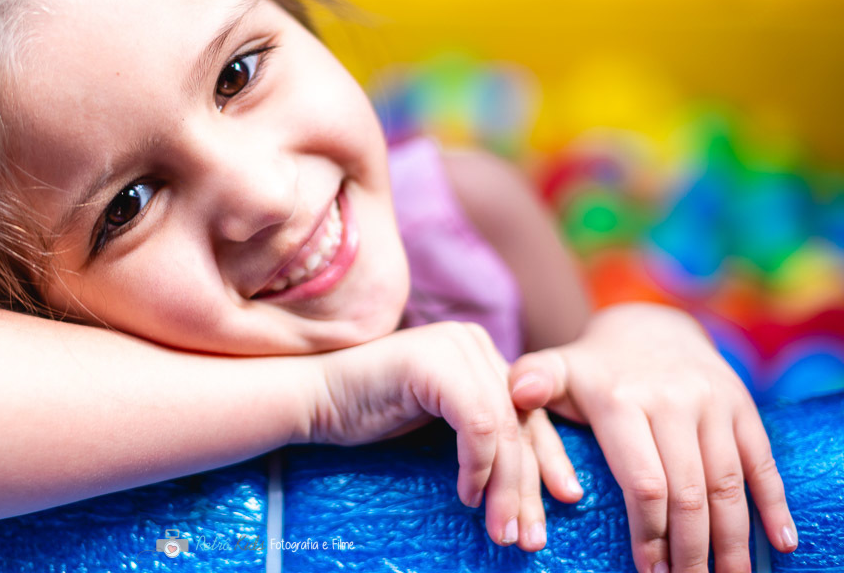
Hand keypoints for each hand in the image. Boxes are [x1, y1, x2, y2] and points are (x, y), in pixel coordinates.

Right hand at [309, 321, 582, 550]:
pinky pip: (478, 426)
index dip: (550, 460)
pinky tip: (467, 496)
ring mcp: (457, 347)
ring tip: (502, 532)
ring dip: (506, 489)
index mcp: (480, 351)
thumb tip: (538, 481)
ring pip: (505, 430)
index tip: (565, 503)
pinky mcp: (438, 363)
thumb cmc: (370, 414)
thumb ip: (483, 430)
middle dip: (530, 486)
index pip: (530, 410)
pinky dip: (478, 467)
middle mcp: (474, 341)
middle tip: (530, 538)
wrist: (315, 400)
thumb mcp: (441, 425)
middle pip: (523, 422)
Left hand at [509, 303, 797, 572]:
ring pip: (728, 484)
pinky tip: (778, 544)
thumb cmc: (593, 369)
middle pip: (688, 491)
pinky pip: (763, 463)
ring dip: (731, 540)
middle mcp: (673, 401)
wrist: (649, 328)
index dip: (649, 532)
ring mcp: (713, 404)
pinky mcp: (742, 408)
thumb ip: (532, 381)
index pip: (643, 480)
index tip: (647, 570)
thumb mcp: (558, 368)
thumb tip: (514, 392)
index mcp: (623, 401)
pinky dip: (774, 506)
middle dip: (689, 548)